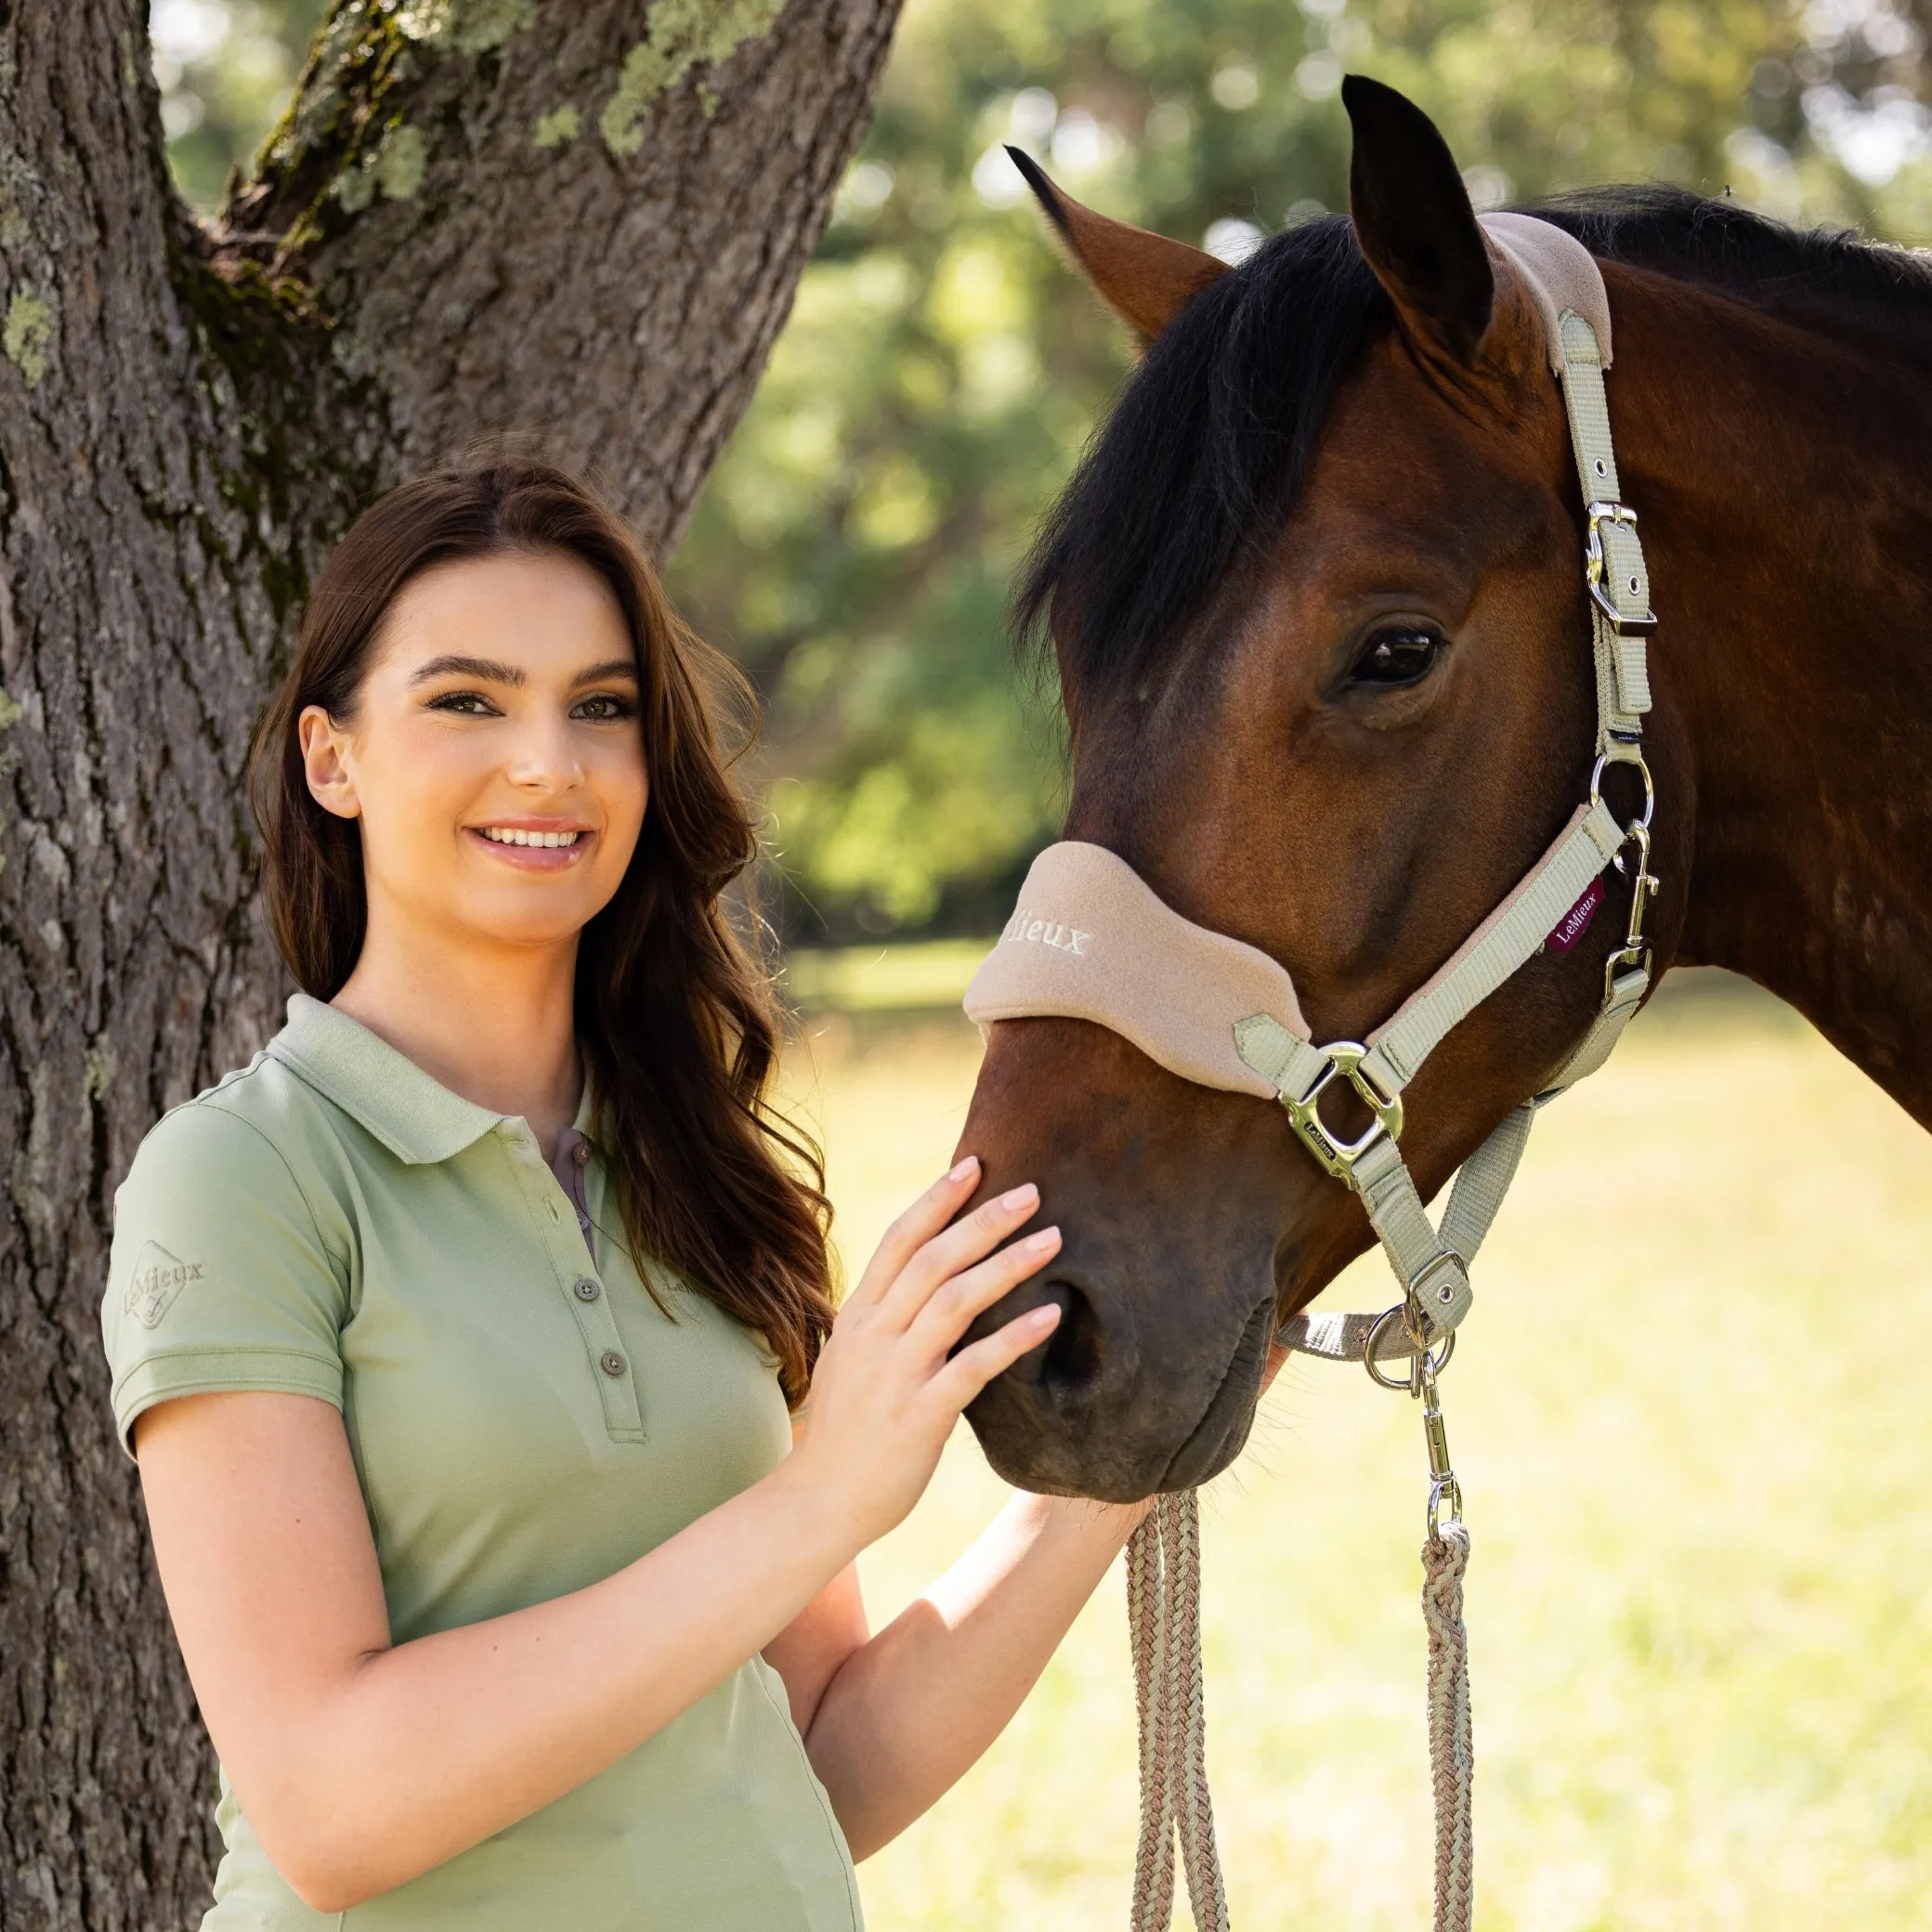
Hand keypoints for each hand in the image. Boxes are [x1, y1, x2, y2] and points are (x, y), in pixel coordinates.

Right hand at [790, 1158, 1061, 1551]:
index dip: (936, 1199)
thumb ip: (880, 1320)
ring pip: (953, 1301)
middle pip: (932, 1258)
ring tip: (1054, 1240)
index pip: (898, 1240)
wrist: (817, 1503)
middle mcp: (874, 1334)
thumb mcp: (850, 1360)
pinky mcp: (919, 1414)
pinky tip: (1051, 1316)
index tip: (974, 1164)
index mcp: (858, 1316)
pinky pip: (973, 1366)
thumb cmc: (844, 1432)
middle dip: (983, 1219)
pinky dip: (1013, 1337)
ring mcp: (895, 1373)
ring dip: (1006, 1265)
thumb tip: (915, 1285)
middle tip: (1032, 1190)